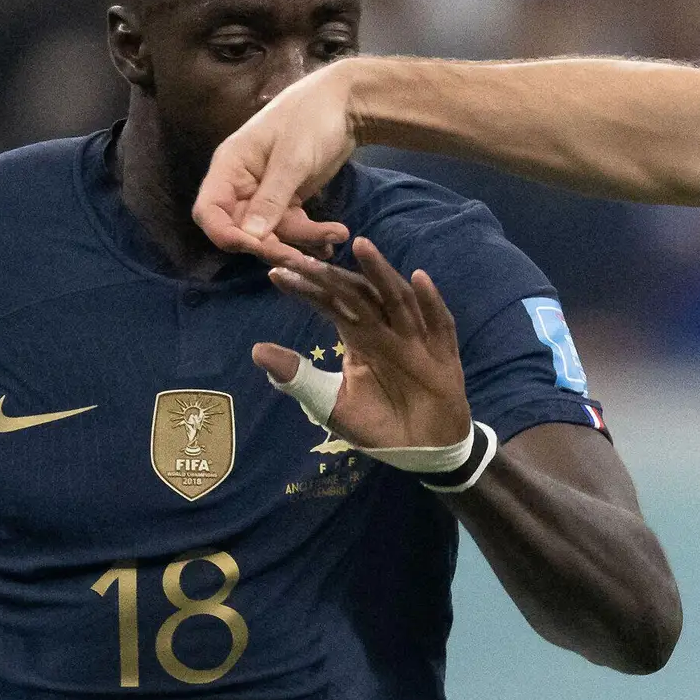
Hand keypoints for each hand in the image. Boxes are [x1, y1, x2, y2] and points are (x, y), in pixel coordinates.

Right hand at [200, 60, 358, 262]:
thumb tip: (250, 237)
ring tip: (337, 234)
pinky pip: (293, 228)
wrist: (346, 105)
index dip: (226, 235)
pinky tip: (336, 234)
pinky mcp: (289, 200)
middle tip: (304, 258)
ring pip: (272, 233)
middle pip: (242, 230)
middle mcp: (241, 184)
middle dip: (272, 246)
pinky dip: (313, 235)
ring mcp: (265, 194)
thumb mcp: (292, 159)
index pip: (209, 212)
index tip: (256, 247)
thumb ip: (272, 198)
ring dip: (302, 241)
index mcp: (230, 167)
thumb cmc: (311, 120)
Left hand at [253, 235, 468, 457]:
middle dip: (334, 275)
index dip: (307, 288)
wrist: (423, 452)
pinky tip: (418, 278)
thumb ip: (298, 378)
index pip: (331, 304)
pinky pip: (439, 324)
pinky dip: (431, 302)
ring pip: (398, 299)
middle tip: (304, 256)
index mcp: (359, 337)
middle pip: (361, 294)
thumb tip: (257, 349)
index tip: (276, 273)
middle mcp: (386, 331)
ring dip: (382, 272)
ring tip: (362, 246)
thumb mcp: (330, 403)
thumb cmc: (379, 425)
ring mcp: (416, 340)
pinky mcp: (443, 356)